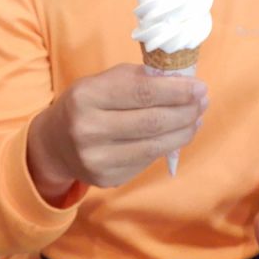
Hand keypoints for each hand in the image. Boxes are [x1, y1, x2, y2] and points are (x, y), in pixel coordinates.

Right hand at [27, 64, 206, 201]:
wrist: (55, 144)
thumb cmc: (87, 103)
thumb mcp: (102, 81)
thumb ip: (138, 79)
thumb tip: (183, 83)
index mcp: (87, 96)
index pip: (142, 92)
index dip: (176, 90)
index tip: (199, 86)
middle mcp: (88, 130)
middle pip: (152, 122)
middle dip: (185, 111)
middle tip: (203, 101)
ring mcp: (97, 159)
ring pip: (154, 146)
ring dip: (183, 131)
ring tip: (196, 118)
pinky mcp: (107, 179)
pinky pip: (147, 160)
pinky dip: (167, 146)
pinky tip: (177, 134)